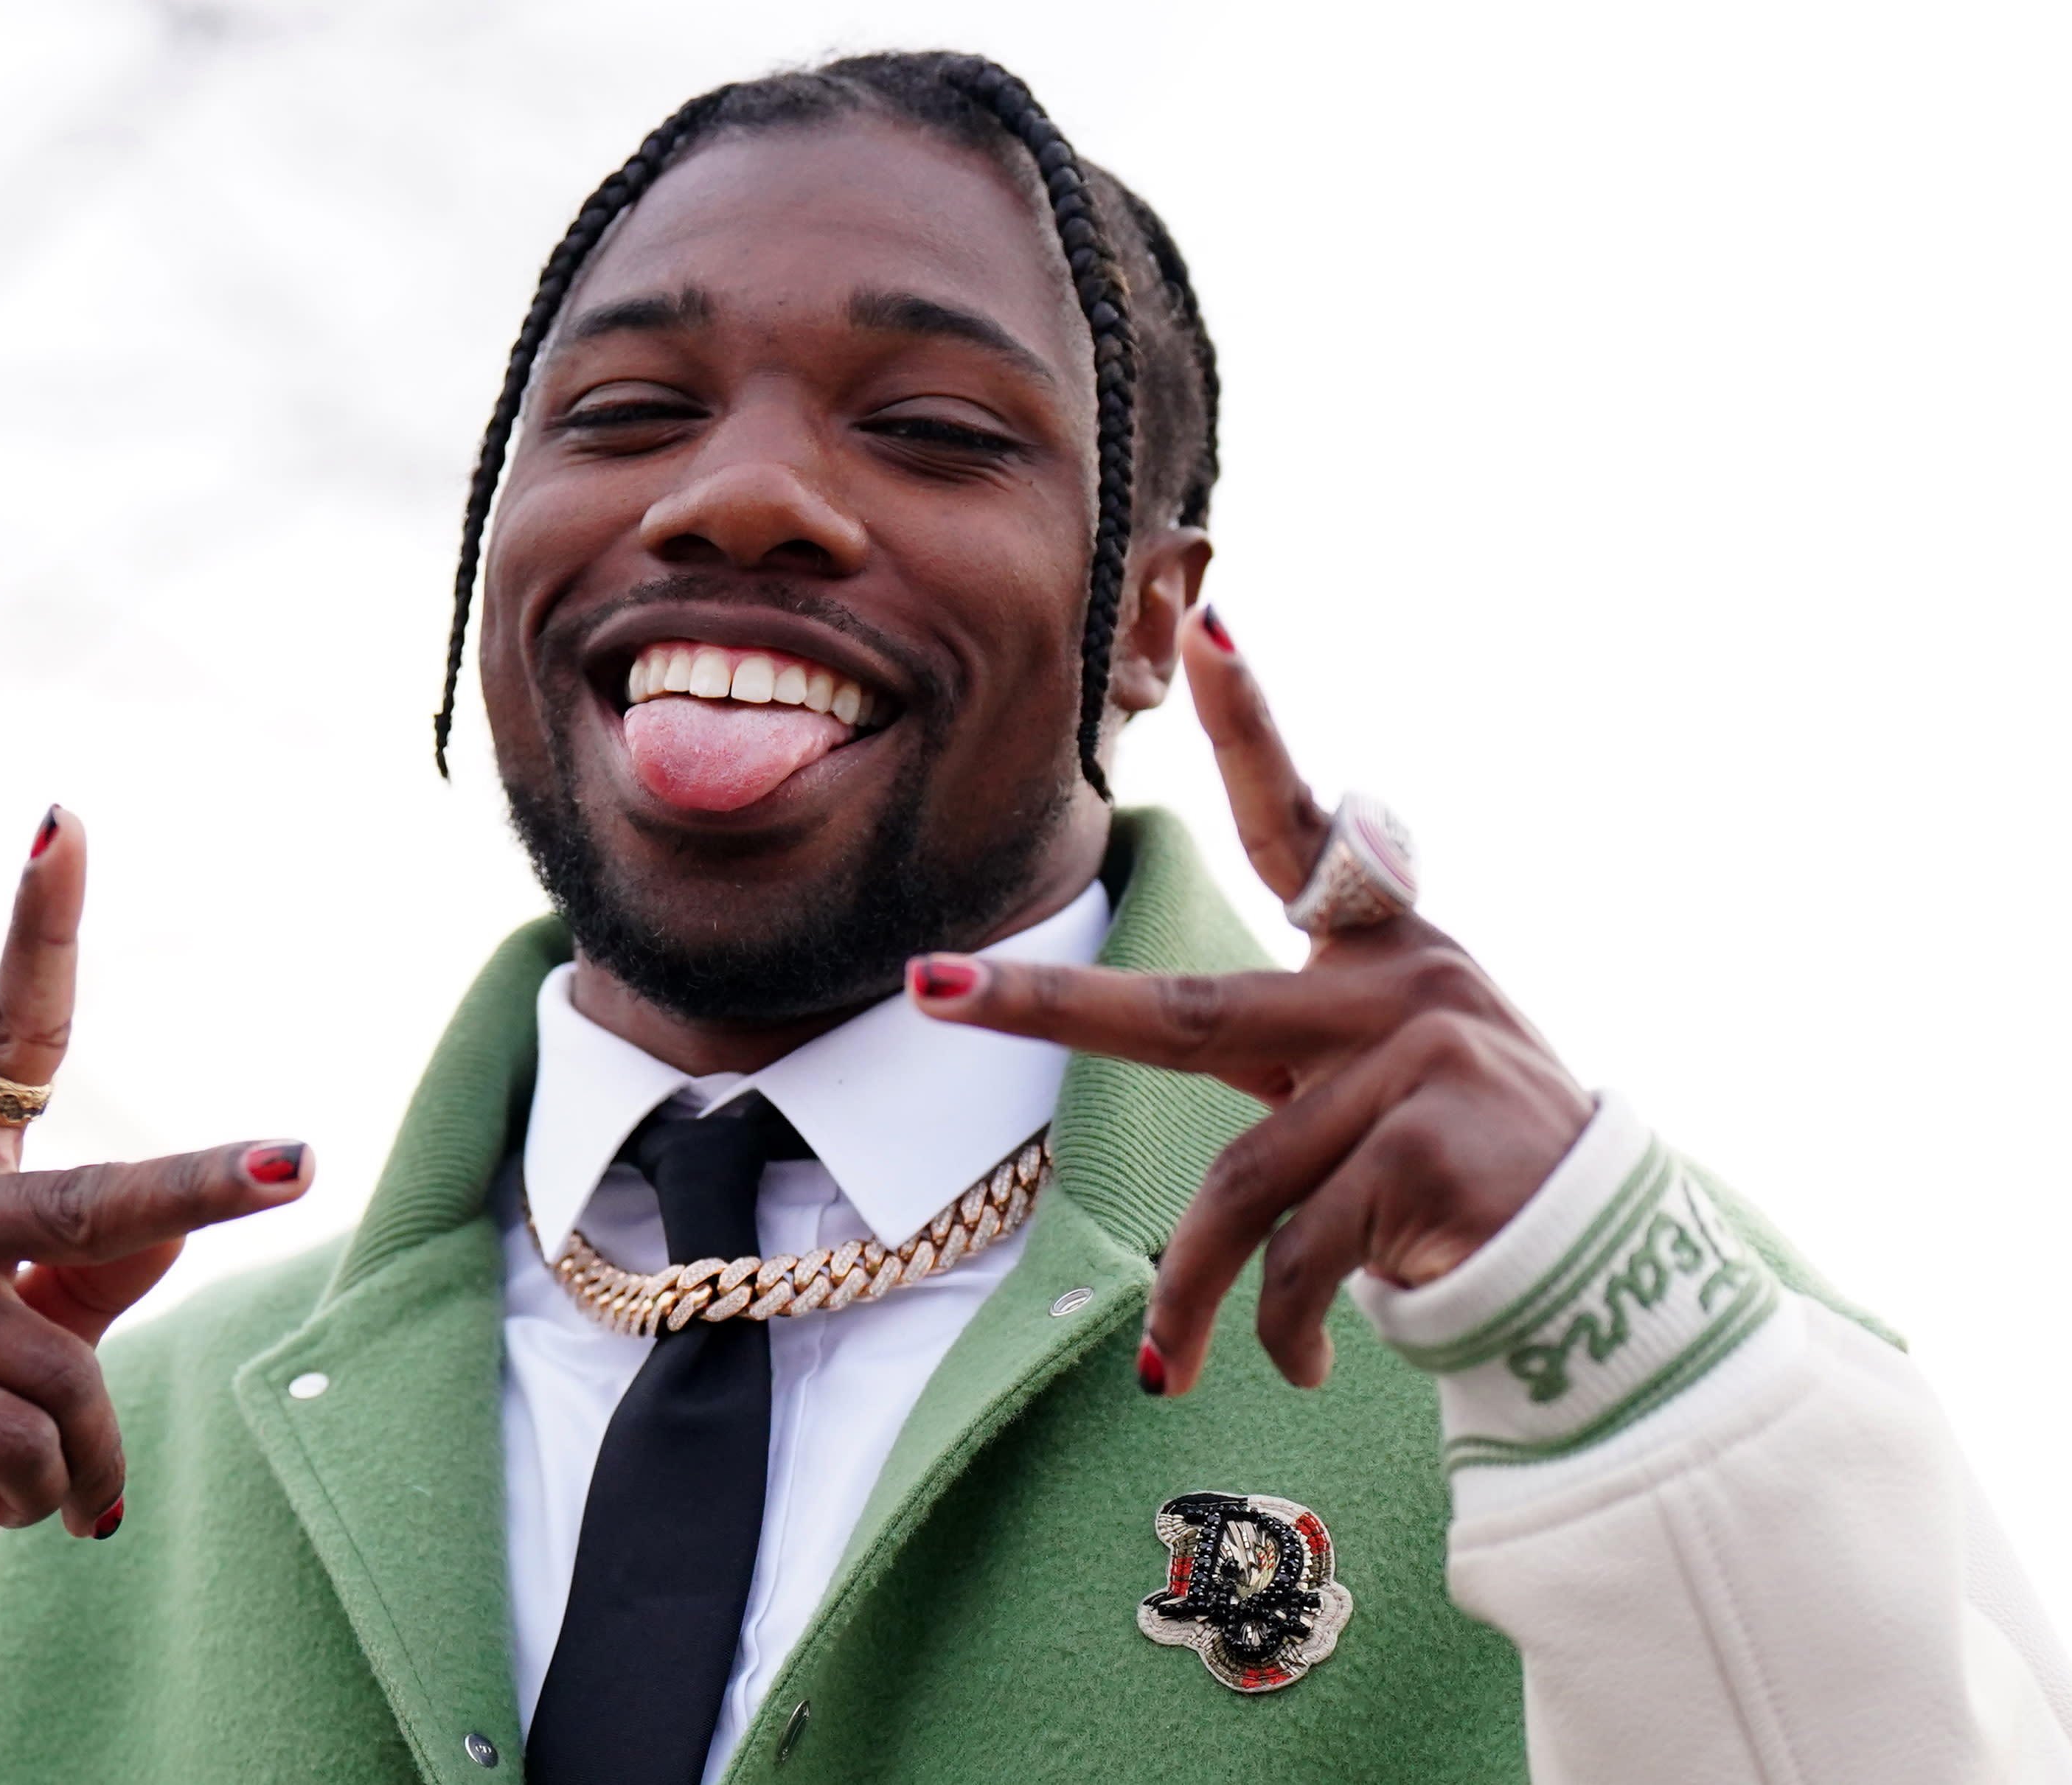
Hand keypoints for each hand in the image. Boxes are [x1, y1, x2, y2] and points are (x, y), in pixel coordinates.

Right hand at [0, 807, 312, 1545]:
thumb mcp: (12, 1329)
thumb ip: (95, 1276)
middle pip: (89, 1199)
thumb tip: (180, 1223)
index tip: (61, 824)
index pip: (6, 1035)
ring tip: (64, 1500)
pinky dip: (40, 1494)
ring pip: (59, 1370)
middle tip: (294, 1168)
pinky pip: (10, 1438)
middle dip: (201, 1186)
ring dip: (89, 1460)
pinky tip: (10, 1513)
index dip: (38, 930)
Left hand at [909, 608, 1591, 1394]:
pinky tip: (1293, 1368)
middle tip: (932, 990)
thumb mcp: (1392, 1093)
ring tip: (1179, 1359)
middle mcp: (1399, 987)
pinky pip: (1295, 1251)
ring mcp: (1416, 1060)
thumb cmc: (1477, 1182)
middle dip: (1044, 1009)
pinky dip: (1273, 1325)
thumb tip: (1204, 1136)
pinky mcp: (1428, 1145)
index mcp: (1385, 957)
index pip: (1305, 832)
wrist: (1609, 1274)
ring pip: (1238, 1180)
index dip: (1256, 732)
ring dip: (1196, 1290)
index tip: (1213, 629)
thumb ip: (1299, 1067)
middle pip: (1184, 1012)